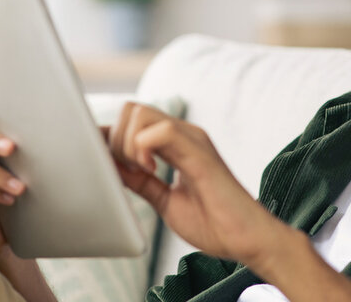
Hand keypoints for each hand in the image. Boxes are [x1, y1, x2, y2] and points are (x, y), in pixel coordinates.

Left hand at [107, 102, 292, 264]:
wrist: (246, 240)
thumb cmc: (214, 223)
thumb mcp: (164, 200)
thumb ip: (141, 181)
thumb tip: (112, 167)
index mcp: (176, 144)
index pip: (132, 120)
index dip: (110, 138)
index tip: (103, 165)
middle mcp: (184, 135)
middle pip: (131, 110)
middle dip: (116, 141)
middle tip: (128, 172)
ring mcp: (193, 140)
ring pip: (140, 114)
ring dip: (127, 144)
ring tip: (141, 172)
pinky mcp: (200, 152)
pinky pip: (160, 131)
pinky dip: (143, 148)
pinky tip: (151, 170)